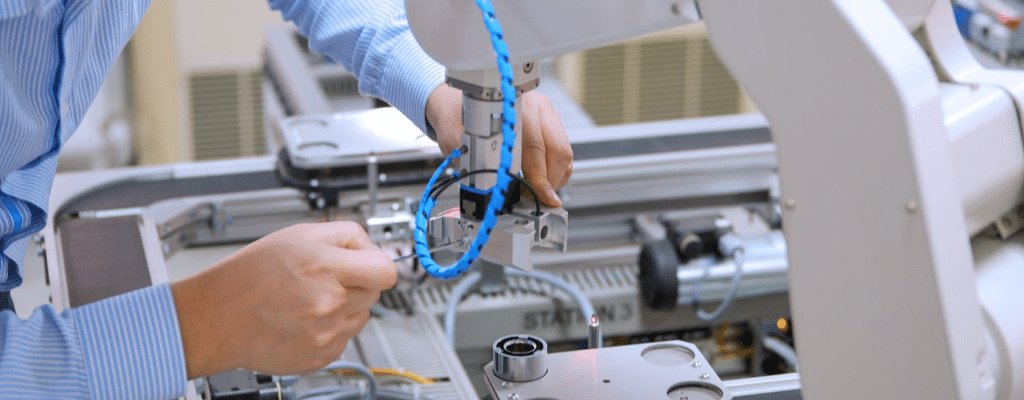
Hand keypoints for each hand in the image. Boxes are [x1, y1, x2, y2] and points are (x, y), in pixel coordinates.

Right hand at [170, 221, 396, 377]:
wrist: (216, 318)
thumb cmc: (249, 276)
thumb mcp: (298, 234)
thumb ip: (345, 236)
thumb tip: (372, 247)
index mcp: (325, 267)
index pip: (387, 270)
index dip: (378, 263)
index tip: (368, 263)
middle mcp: (329, 303)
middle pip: (376, 292)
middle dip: (357, 281)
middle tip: (326, 277)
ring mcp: (326, 333)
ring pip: (361, 316)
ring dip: (344, 306)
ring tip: (310, 299)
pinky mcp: (321, 356)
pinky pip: (344, 338)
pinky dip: (330, 328)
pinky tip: (303, 319)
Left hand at [426, 84, 572, 206]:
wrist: (456, 101)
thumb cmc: (457, 116)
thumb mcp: (454, 139)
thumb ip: (471, 160)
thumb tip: (491, 186)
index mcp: (513, 107)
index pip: (535, 146)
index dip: (539, 176)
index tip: (538, 194)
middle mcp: (535, 106)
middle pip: (557, 149)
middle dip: (550, 180)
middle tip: (539, 197)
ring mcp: (546, 113)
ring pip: (563, 151)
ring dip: (555, 176)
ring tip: (539, 190)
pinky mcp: (550, 122)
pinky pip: (563, 150)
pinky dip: (557, 169)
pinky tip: (544, 180)